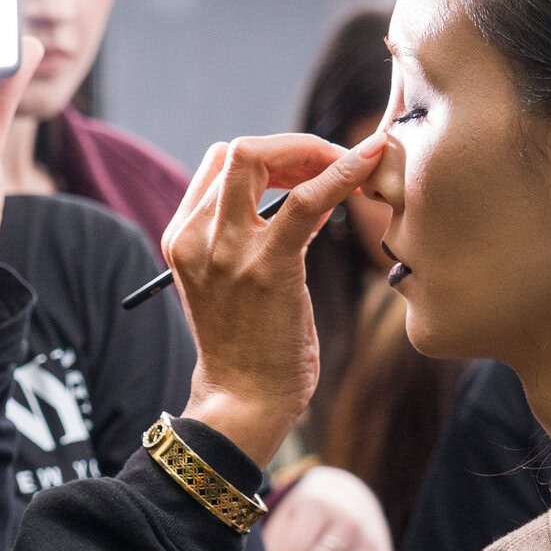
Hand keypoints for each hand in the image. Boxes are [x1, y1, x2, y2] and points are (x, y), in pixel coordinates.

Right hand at [167, 130, 387, 465]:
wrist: (243, 402)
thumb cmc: (248, 348)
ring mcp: (227, 251)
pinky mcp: (267, 267)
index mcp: (182, 238)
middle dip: (292, 148)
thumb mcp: (233, 282)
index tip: (308, 174)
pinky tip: (368, 161)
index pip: (219, 164)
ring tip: (352, 170)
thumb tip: (309, 196)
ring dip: (314, 153)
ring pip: (260, 158)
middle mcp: (196, 237)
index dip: (270, 156)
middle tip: (333, 169)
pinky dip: (341, 172)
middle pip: (238, 151)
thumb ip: (254, 236)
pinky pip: (304, 200)